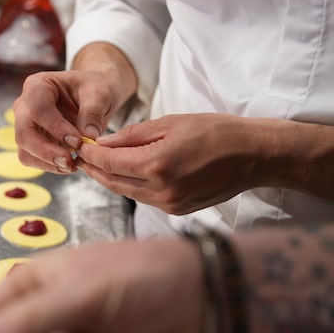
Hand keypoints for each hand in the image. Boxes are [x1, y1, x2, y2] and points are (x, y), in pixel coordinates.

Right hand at [13, 46, 135, 175]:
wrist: (93, 98)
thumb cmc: (94, 89)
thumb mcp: (100, 93)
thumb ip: (93, 112)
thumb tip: (88, 137)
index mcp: (38, 85)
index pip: (39, 109)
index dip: (56, 127)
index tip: (77, 141)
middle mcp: (25, 106)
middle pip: (24, 133)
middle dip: (46, 151)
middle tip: (69, 161)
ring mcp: (25, 125)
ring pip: (25, 150)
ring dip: (47, 162)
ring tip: (72, 166)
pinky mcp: (31, 142)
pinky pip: (32, 159)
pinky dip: (49, 166)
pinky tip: (69, 165)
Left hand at [77, 113, 262, 213]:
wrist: (253, 155)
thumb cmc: (217, 133)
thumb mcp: (171, 122)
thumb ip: (133, 135)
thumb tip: (103, 143)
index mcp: (157, 165)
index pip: (109, 163)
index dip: (91, 156)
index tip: (80, 147)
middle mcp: (160, 190)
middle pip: (113, 182)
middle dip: (95, 170)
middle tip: (82, 158)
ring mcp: (169, 204)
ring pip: (127, 192)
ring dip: (110, 179)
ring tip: (99, 165)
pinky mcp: (177, 210)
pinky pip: (144, 198)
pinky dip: (130, 186)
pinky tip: (126, 174)